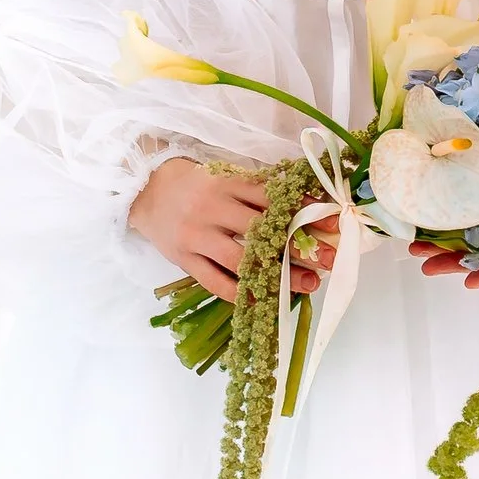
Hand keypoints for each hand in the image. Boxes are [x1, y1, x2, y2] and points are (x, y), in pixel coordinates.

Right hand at [129, 157, 336, 304]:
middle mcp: (212, 209)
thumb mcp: (225, 177)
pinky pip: (215, 282)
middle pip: (261, 231)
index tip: (333, 223)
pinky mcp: (184, 260)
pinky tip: (265, 301)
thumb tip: (305, 205)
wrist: (144, 191)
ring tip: (307, 283)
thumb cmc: (194, 184)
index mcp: (227, 184)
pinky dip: (241, 294)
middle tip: (328, 259)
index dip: (305, 211)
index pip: (273, 198)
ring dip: (277, 275)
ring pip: (241, 260)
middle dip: (299, 247)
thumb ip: (257, 191)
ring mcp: (197, 237)